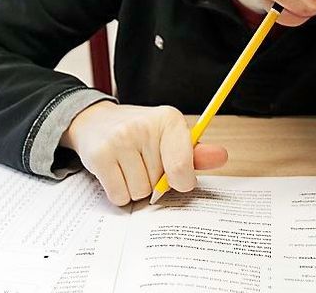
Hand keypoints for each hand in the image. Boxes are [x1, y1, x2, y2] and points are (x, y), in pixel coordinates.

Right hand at [60, 101, 227, 205]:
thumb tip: (221, 157)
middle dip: (153, 181)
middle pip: (160, 185)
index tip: (178, 179)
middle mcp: (143, 126)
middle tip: (143, 163)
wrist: (95, 121)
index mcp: (169, 119)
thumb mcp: (169, 137)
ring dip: (135, 188)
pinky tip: (116, 173)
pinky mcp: (99, 155)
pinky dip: (119, 192)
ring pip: (139, 193)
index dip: (182, 180)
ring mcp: (119, 140)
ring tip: (128, 166)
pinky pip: (119, 196)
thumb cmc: (139, 134)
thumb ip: (194, 153)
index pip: (182, 165)